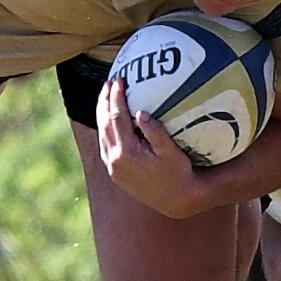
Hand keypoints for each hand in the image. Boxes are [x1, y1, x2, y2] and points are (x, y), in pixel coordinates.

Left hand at [96, 79, 199, 218]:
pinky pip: (104, 144)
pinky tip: (110, 120)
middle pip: (103, 123)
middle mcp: (114, 160)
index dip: (116, 96)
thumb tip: (140, 112)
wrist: (176, 200)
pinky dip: (105, 128)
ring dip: (102, 113)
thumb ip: (155, 132)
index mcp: (126, 153)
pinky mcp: (115, 172)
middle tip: (109, 83)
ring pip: (101, 134)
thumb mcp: (171, 151)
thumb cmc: (179, 173)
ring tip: (107, 96)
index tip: (119, 80)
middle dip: (104, 101)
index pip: (116, 117)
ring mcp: (112, 167)